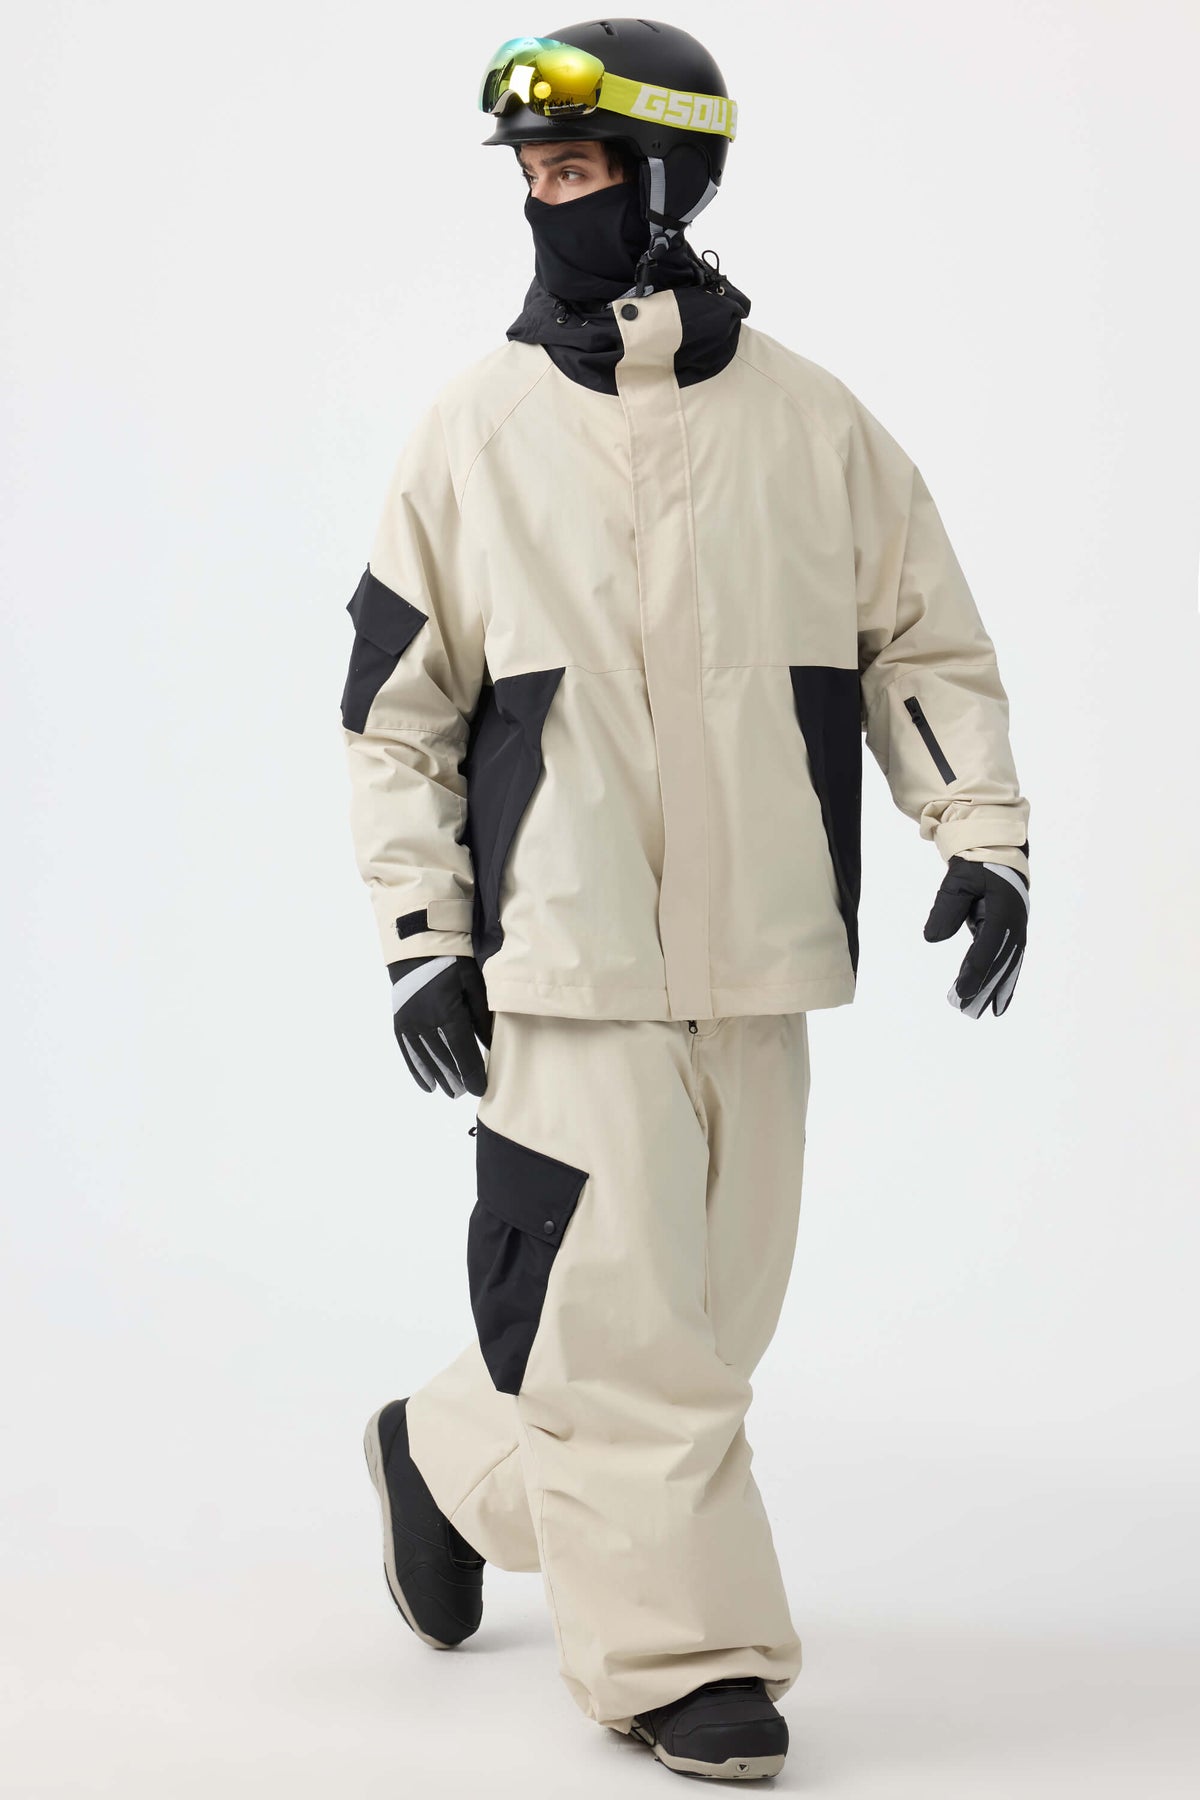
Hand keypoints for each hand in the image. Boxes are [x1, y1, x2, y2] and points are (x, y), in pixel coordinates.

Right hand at [387, 955, 492, 1095]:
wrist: (418, 948)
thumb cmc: (452, 964)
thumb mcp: (473, 985)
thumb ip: (482, 1017)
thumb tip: (492, 1046)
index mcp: (447, 1012)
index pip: (462, 1050)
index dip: (471, 1072)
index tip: (480, 1089)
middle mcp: (426, 1022)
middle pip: (444, 1058)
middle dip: (456, 1078)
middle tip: (466, 1093)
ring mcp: (410, 1024)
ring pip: (426, 1058)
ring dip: (439, 1077)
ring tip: (450, 1093)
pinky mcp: (400, 1023)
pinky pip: (408, 1052)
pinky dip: (418, 1070)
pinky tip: (427, 1086)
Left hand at [923, 857, 1028, 1018]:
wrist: (1000, 856)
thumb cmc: (976, 867)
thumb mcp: (958, 879)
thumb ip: (946, 907)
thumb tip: (932, 938)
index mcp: (1002, 908)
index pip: (988, 945)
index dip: (975, 970)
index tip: (962, 991)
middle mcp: (1014, 923)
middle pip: (1000, 961)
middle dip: (983, 987)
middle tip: (965, 1010)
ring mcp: (1017, 930)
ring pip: (1007, 965)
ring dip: (995, 990)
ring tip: (981, 1013)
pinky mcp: (1013, 935)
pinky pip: (1009, 962)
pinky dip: (1004, 982)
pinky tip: (996, 1002)